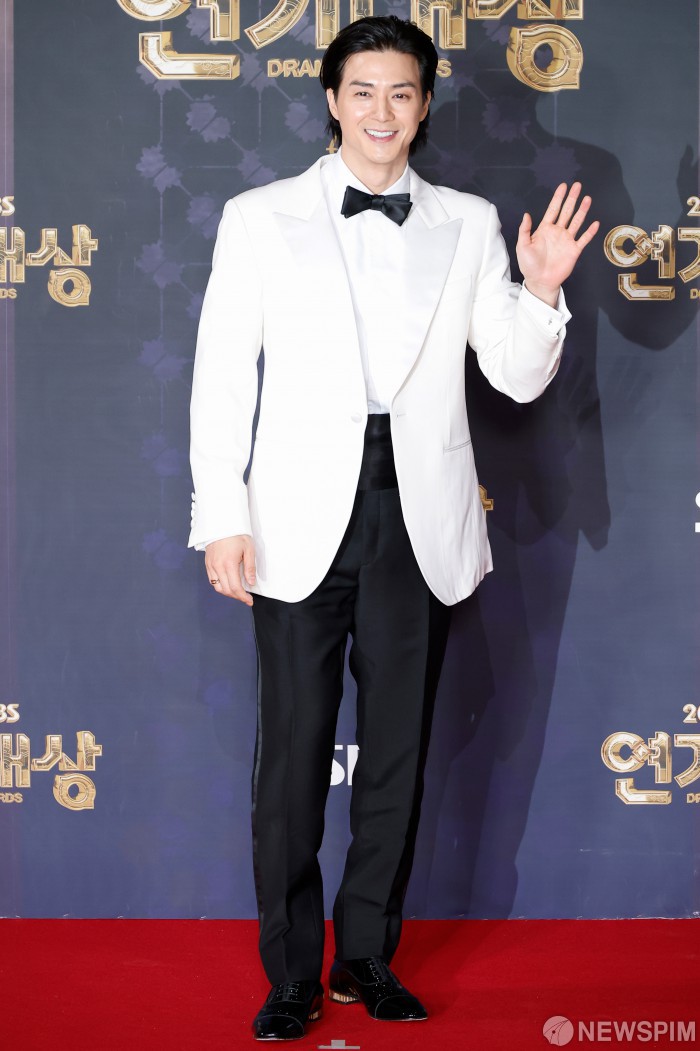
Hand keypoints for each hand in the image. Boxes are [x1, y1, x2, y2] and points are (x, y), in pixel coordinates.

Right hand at [205, 535, 255, 604]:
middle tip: (246, 597)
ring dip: (228, 593)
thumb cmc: (236, 534)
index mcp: (229, 563)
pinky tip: (228, 584)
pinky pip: (212, 580)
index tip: (249, 600)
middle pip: (226, 590)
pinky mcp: (207, 564)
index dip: (243, 597)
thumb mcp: (248, 549)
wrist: (221, 523)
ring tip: (237, 592)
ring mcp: (211, 565)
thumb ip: (249, 567)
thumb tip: (251, 582)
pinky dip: (220, 586)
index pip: (235, 588)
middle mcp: (218, 566)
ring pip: (217, 587)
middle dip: (237, 596)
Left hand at [516, 182, 599, 306]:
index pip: (553, 209)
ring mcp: (567, 240)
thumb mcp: (522, 246)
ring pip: (576, 222)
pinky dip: (590, 232)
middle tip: (578, 185)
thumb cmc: (529, 265)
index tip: (564, 186)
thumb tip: (526, 214)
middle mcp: (557, 232)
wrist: (539, 281)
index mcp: (545, 229)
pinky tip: (595, 223)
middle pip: (566, 211)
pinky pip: (584, 239)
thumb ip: (524, 230)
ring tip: (587, 198)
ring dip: (582, 210)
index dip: (558, 197)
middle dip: (572, 198)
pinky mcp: (574, 250)